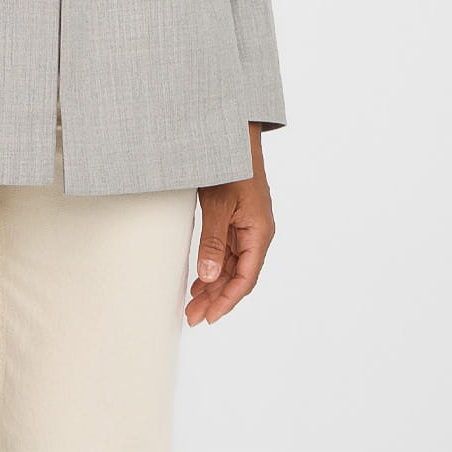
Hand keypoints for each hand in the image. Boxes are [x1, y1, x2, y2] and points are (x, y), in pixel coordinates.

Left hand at [185, 124, 275, 325]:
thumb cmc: (230, 166)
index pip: (245, 277)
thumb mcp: (218, 205)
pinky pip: (226, 251)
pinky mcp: (236, 219)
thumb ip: (213, 241)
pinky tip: (199, 278)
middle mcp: (256, 233)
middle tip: (192, 316)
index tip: (210, 317)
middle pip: (238, 275)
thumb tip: (208, 276)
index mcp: (259, 233)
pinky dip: (213, 266)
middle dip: (216, 298)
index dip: (228, 300)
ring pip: (231, 265)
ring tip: (192, 303)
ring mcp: (247, 226)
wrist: (233, 135)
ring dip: (213, 284)